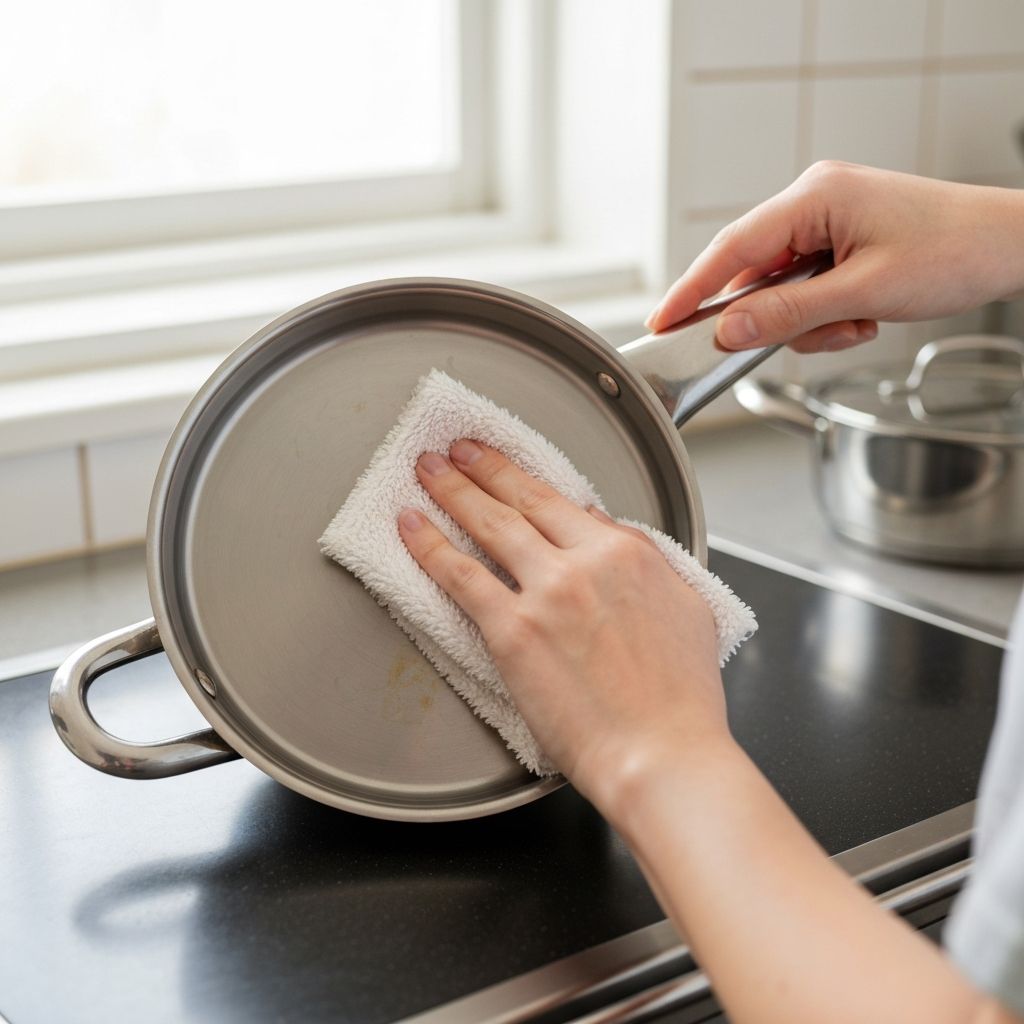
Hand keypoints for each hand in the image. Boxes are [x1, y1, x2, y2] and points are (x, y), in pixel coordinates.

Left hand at [397, 439, 728, 811]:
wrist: (662, 755)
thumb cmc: (679, 701)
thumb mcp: (687, 611)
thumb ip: (648, 565)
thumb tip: (610, 535)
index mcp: (629, 554)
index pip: (568, 504)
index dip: (528, 480)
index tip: (508, 467)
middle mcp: (586, 562)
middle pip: (523, 500)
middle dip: (483, 467)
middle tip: (457, 449)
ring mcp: (547, 593)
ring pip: (490, 525)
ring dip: (452, 491)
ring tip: (427, 471)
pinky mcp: (512, 631)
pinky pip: (461, 577)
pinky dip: (430, 547)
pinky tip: (411, 528)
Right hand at [646, 161, 1023, 353]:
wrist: (1009, 246)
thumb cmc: (954, 252)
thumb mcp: (863, 293)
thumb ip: (788, 314)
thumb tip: (728, 329)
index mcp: (816, 197)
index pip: (733, 246)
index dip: (692, 288)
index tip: (662, 321)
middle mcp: (815, 201)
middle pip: (755, 271)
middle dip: (776, 315)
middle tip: (805, 335)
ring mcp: (828, 220)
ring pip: (782, 288)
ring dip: (811, 320)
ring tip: (858, 321)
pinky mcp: (841, 239)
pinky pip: (807, 287)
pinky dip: (827, 313)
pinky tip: (862, 314)